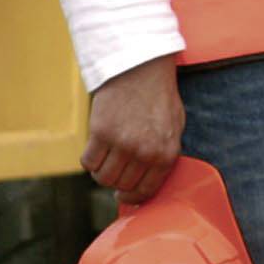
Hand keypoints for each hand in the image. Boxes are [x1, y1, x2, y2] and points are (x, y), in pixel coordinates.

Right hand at [82, 53, 184, 203]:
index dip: (132, 196)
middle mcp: (145, 152)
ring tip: (106, 158)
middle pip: (121, 185)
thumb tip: (147, 185)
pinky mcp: (100, 133)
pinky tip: (97, 148)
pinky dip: (90, 160)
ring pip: (103, 177)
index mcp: (167, 152)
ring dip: (102, 172)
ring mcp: (122, 143)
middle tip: (116, 169)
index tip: (124, 195)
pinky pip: (88, 162)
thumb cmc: (159, 97)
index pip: (146, 191)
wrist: (142, 67)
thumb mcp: (174, 127)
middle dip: (117, 181)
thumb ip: (163, 155)